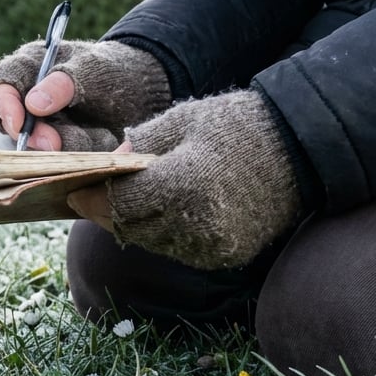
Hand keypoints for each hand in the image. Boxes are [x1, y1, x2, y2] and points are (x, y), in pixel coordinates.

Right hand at [0, 40, 169, 150]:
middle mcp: (28, 96)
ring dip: (68, 144)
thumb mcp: (95, 69)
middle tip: (54, 143)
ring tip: (98, 132)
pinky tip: (102, 138)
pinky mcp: (58, 146)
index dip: (5, 104)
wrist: (140, 92)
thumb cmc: (113, 70)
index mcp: (30, 66)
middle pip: (12, 122)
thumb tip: (32, 105)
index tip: (18, 122)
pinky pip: (62, 158)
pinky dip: (83, 153)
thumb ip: (65, 82)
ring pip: (38, 145)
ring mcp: (41, 125)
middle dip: (35, 136)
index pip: (2, 83)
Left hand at [66, 90, 300, 268]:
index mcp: (183, 184)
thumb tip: (108, 166)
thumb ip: (139, 146)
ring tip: (125, 203)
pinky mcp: (227, 256)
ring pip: (154, 244)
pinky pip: (180, 250)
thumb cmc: (237, 124)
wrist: (301, 147)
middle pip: (132, 229)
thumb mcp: (181, 119)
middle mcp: (198, 223)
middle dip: (108, 213)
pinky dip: (164, 234)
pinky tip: (163, 212)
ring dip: (135, 225)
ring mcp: (215, 245)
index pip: (121, 204)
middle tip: (90, 197)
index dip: (93, 198)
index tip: (74, 189)